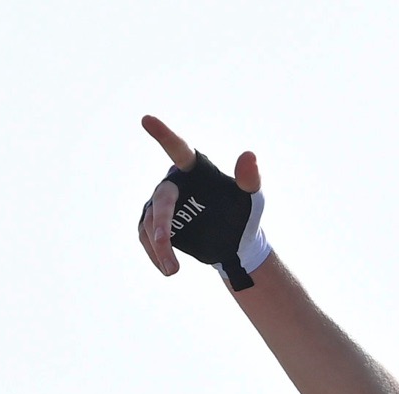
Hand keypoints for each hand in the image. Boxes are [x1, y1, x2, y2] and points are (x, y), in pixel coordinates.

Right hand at [137, 116, 265, 284]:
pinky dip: (155, 253)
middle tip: (165, 242)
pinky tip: (166, 268)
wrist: (234, 243)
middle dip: (162, 223)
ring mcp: (160, 204)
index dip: (164, 136)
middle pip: (162, 200)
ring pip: (151, 223)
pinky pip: (146, 238)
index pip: (179, 150)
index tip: (147, 119)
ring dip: (160, 247)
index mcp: (196, 170)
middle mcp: (174, 184)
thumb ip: (250, 178)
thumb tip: (249, 155)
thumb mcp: (252, 198)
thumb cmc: (243, 213)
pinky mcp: (152, 224)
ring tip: (172, 270)